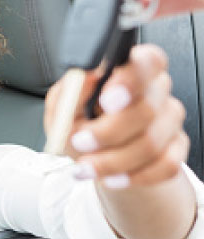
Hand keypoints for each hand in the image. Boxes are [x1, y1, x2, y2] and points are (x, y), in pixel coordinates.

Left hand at [45, 44, 195, 238]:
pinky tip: (111, 178)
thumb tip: (81, 78)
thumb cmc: (78, 122)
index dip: (130, 79)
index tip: (106, 100)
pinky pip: (165, 165)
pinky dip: (133, 176)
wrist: (93, 155)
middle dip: (109, 131)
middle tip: (80, 141)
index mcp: (129, 69)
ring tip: (86, 166)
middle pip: (146, 106)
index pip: (147, 61)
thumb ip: (69, 91)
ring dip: (113, 160)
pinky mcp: (176, 148)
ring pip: (151, 142)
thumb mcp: (62, 106)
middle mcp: (154, 90)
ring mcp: (169, 119)